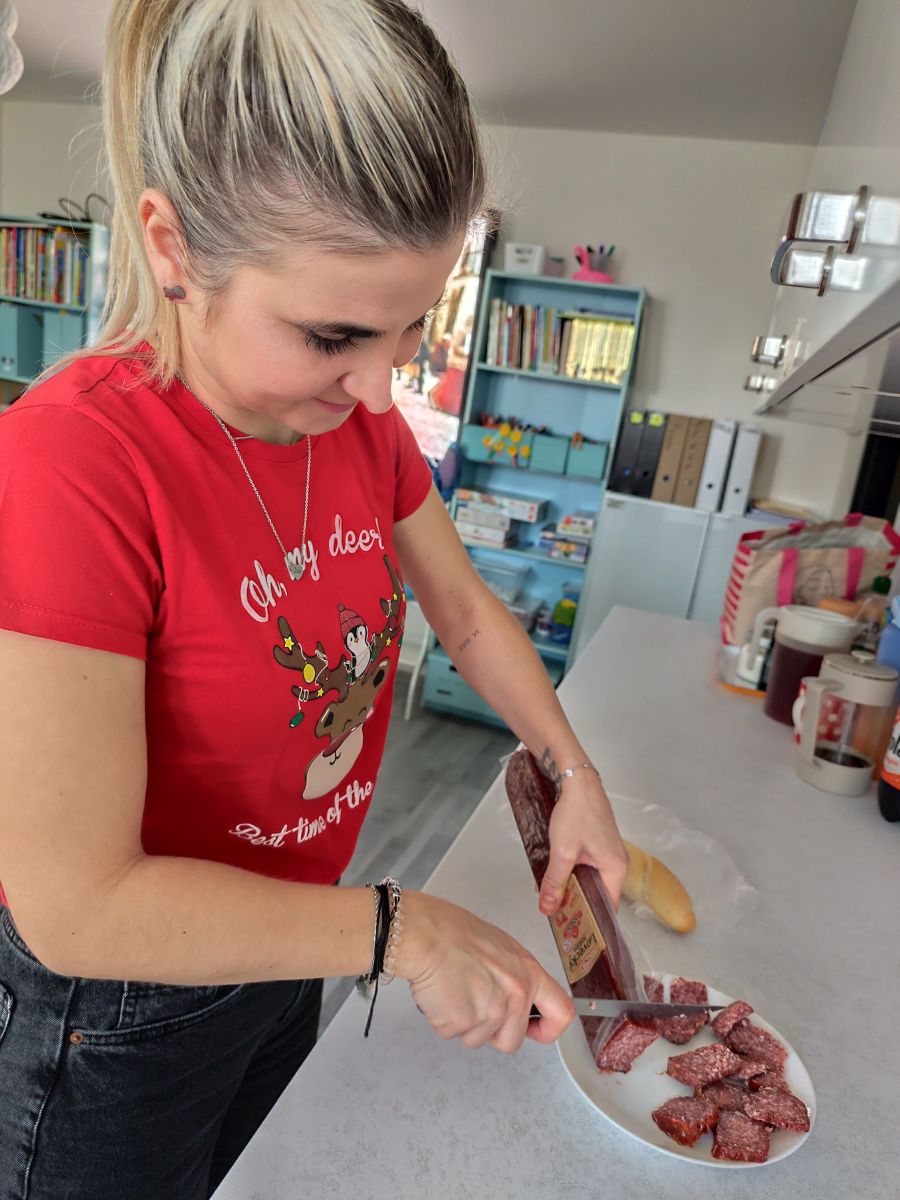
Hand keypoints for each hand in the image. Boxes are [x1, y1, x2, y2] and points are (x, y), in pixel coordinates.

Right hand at [395, 892, 574, 1052]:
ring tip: (455, 990)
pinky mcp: (463, 1023)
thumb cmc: (453, 933)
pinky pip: (454, 1034)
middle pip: (512, 1040)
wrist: (425, 935)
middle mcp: (515, 995)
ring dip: (465, 1024)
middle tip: (475, 1004)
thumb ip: (515, 977)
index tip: (536, 1030)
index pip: (561, 1013)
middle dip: (493, 1031)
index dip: (548, 1029)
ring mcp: (490, 1012)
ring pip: (479, 1040)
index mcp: (528, 973)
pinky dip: (444, 1020)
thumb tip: (518, 996)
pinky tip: (442, 994)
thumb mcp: (501, 948)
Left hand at [538, 769, 627, 916]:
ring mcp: (607, 852)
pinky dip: (571, 873)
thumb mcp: (563, 852)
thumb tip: (548, 909)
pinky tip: (552, 875)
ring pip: (589, 880)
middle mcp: (616, 863)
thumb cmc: (577, 812)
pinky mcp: (597, 843)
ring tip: (550, 897)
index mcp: (616, 869)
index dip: (591, 922)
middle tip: (556, 916)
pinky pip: (586, 866)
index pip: (608, 908)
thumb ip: (555, 882)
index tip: (574, 933)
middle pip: (598, 894)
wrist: (577, 779)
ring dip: (570, 887)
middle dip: (577, 905)